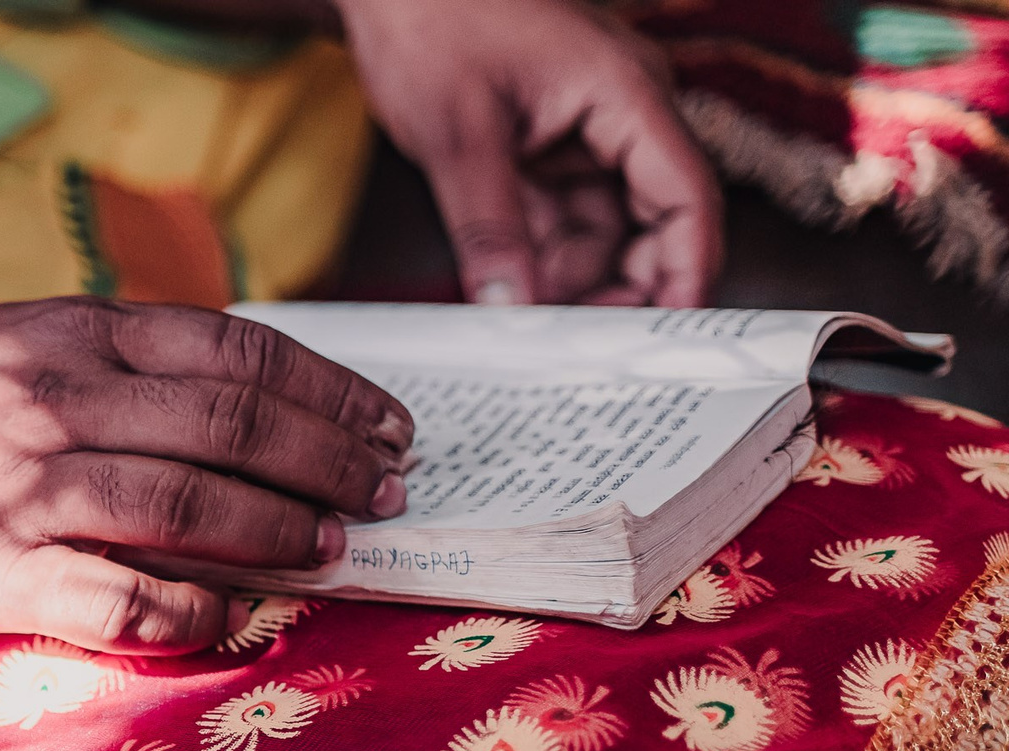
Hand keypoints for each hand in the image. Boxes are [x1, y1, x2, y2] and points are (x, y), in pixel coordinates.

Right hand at [0, 300, 411, 655]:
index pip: (237, 353)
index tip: (386, 423)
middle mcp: (60, 405)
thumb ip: (121, 358)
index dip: (329, 390)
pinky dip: (198, 611)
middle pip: (235, 428)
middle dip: (331, 462)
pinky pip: (125, 601)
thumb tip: (247, 399)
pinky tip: (236, 616)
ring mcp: (30, 492)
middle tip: (387, 492)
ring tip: (333, 549)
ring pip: (194, 509)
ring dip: (283, 533)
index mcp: (74, 335)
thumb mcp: (21, 337)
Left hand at [337, 0, 721, 306]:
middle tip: (582, 347)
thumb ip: (488, 226)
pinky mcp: (544, 149)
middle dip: (623, 286)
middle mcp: (618, 114)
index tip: (674, 333)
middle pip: (652, 221)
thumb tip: (510, 305)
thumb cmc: (434, 17)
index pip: (686, 196)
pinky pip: (559, 218)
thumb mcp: (458, 133)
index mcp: (625, 93)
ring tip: (535, 331)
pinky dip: (539, 260)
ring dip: (572, 281)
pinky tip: (515, 298)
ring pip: (602, 229)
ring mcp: (583, 132)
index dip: (686, 270)